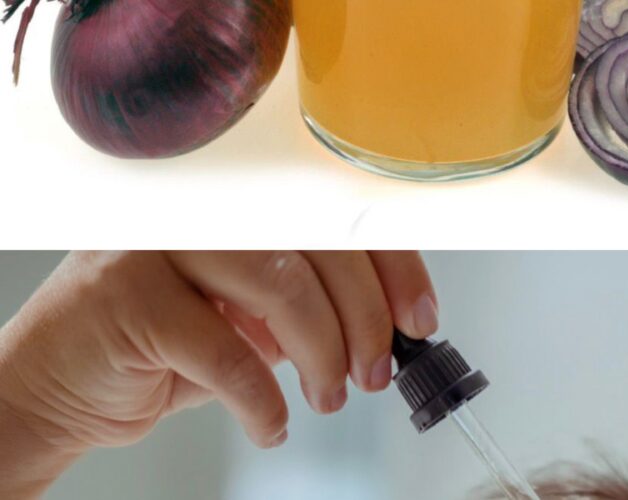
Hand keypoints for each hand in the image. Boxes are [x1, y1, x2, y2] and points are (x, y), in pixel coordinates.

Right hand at [0, 251, 437, 497]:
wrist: (58, 380)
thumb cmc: (161, 343)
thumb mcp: (250, 318)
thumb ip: (309, 306)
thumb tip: (386, 324)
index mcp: (239, 205)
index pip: (336, 216)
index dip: (391, 266)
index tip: (418, 317)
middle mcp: (202, 209)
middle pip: (318, 245)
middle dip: (364, 318)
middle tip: (375, 370)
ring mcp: (159, 244)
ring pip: (280, 286)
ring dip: (322, 354)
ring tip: (328, 396)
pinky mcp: (126, 295)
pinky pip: (225, 350)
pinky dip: (262, 398)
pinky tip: (272, 422)